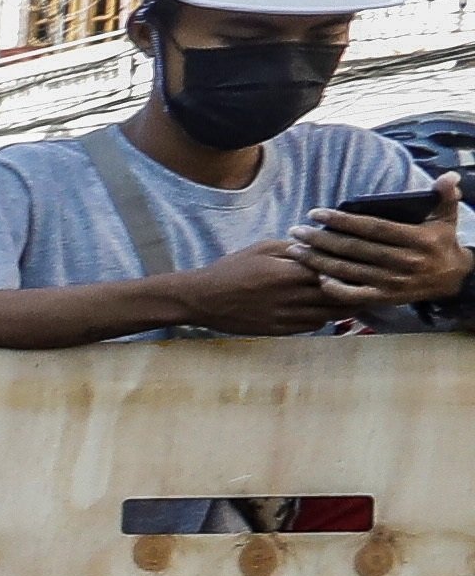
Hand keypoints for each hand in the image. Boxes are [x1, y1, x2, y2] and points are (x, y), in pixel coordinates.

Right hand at [172, 242, 362, 335]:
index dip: (352, 270)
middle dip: (356, 291)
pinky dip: (324, 318)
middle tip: (372, 286)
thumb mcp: (261, 248)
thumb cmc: (231, 269)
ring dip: (345, 308)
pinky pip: (312, 326)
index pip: (334, 271)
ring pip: (329, 314)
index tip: (367, 266)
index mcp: (289, 272)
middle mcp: (292, 296)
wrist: (202, 299)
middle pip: (337, 296)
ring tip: (358, 300)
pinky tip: (327, 312)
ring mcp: (286, 316)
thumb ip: (293, 247)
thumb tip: (319, 245)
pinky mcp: (279, 330)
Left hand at [290, 185, 467, 311]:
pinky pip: (354, 295)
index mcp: (416, 239)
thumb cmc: (442, 243)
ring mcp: (392, 282)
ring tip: (295, 250)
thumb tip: (448, 176)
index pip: (372, 228)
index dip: (342, 220)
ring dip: (318, 261)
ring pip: (349, 271)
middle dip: (321, 239)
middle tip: (296, 231)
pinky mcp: (385, 298)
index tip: (316, 213)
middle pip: (354, 249)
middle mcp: (403, 262)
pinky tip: (317, 276)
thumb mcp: (447, 217)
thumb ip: (444, 196)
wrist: (454, 279)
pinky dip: (335, 288)